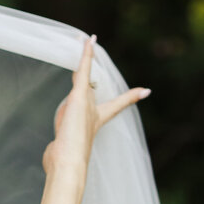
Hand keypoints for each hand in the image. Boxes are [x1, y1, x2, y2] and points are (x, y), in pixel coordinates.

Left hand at [42, 36, 148, 179]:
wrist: (69, 162)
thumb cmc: (67, 158)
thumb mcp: (64, 152)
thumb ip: (58, 152)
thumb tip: (62, 156)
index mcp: (95, 121)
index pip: (115, 106)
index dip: (130, 98)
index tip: (146, 91)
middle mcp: (93, 110)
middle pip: (90, 86)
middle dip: (92, 67)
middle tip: (91, 45)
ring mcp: (85, 102)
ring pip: (83, 77)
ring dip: (84, 59)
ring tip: (83, 41)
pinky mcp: (78, 96)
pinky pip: (83, 71)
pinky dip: (86, 56)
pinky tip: (88, 41)